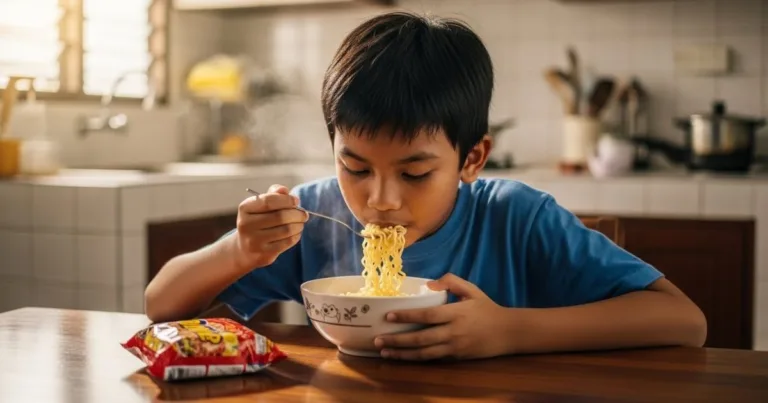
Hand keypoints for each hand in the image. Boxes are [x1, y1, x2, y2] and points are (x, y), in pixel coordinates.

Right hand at [231, 184, 307, 271]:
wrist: (244, 249)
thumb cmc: (257, 220)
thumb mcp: (261, 205)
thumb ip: (273, 194)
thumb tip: (284, 190)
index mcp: (245, 208)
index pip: (269, 201)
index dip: (286, 200)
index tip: (296, 200)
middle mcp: (246, 225)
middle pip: (280, 216)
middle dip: (297, 213)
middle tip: (304, 214)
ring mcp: (254, 241)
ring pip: (286, 230)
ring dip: (299, 225)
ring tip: (300, 222)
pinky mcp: (264, 254)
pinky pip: (288, 242)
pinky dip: (296, 235)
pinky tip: (296, 232)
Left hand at [374, 273, 508, 360]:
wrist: (508, 332)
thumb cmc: (487, 308)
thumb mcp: (472, 289)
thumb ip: (451, 281)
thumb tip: (431, 284)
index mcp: (455, 313)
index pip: (427, 316)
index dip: (407, 316)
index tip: (388, 315)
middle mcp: (453, 332)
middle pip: (421, 338)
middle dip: (397, 340)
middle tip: (378, 339)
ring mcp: (454, 347)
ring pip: (423, 353)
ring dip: (402, 353)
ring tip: (384, 351)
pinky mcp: (455, 357)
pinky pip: (432, 359)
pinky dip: (415, 359)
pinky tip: (402, 357)